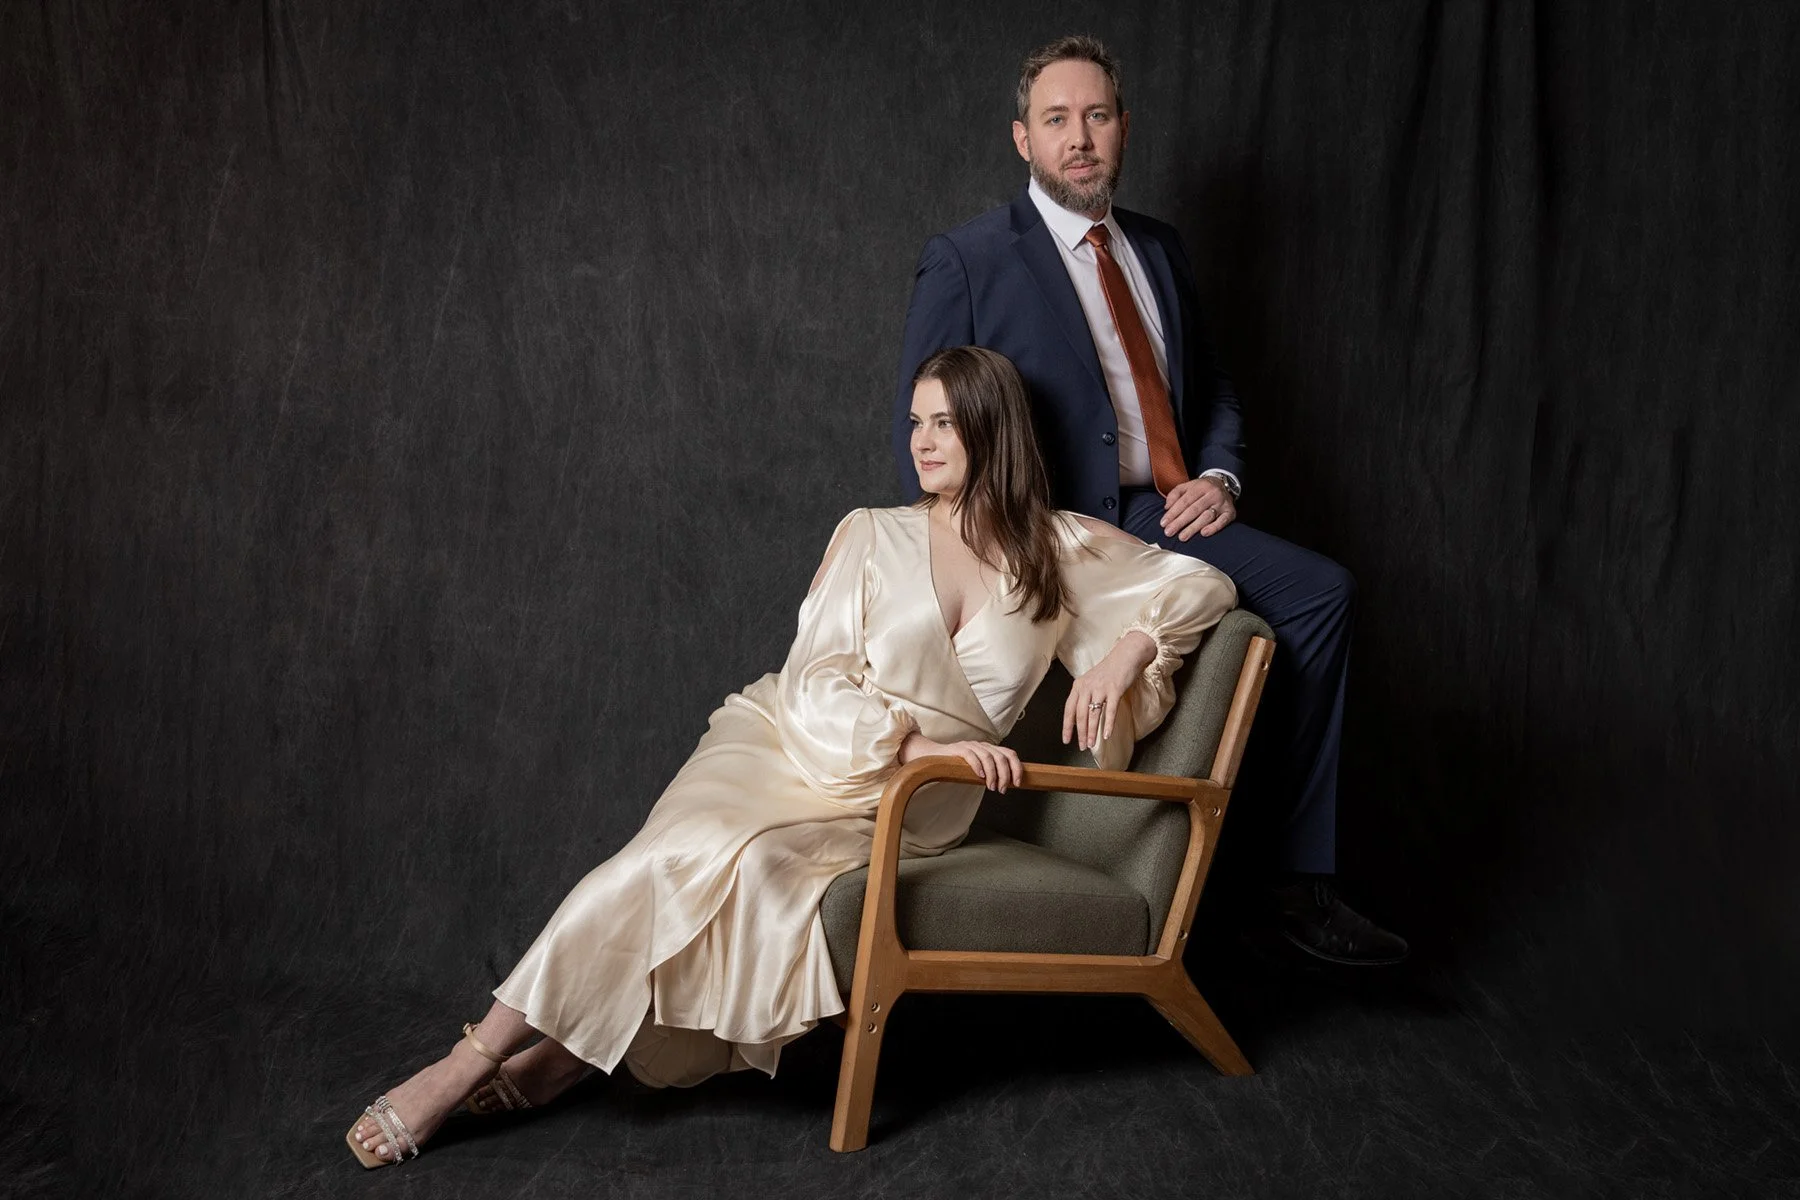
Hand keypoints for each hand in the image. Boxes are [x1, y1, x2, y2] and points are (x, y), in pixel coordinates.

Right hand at [900, 733, 1022, 791]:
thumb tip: (1008, 785)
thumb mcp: (979, 769)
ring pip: (989, 757)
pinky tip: (980, 777)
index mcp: (990, 749)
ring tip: (991, 787)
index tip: (1017, 783)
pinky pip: (972, 756)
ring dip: (993, 774)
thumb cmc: (958, 766)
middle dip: (1005, 775)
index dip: (1016, 768)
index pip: (1010, 754)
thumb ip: (992, 773)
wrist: (935, 758)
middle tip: (1002, 790)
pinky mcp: (959, 749)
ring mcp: (971, 746)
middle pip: (1001, 757)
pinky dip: (978, 766)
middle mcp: (983, 745)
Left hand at [1063, 631, 1156, 751]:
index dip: (1067, 726)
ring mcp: (1101, 688)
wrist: (1125, 655)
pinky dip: (1108, 724)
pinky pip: (1110, 710)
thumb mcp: (1091, 681)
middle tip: (1082, 746)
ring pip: (1093, 714)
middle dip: (1080, 733)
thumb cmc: (1109, 670)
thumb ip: (1084, 696)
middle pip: (1080, 714)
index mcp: (1078, 685)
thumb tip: (1081, 717)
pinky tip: (1107, 734)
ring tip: (1092, 743)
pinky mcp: (1115, 689)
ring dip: (1092, 731)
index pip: (1069, 709)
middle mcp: (1087, 687)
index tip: (1066, 739)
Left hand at [1160, 477, 1234, 540]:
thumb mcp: (1188, 486)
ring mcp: (1222, 503)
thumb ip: (1175, 494)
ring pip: (1207, 516)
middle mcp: (1212, 494)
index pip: (1184, 501)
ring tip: (1182, 537)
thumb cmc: (1202, 489)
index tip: (1163, 523)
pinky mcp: (1230, 512)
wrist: (1224, 484)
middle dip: (1180, 522)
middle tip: (1169, 532)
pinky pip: (1223, 521)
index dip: (1173, 513)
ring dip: (1193, 527)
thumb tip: (1167, 507)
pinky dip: (1214, 527)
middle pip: (1194, 509)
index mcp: (1201, 486)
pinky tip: (1204, 533)